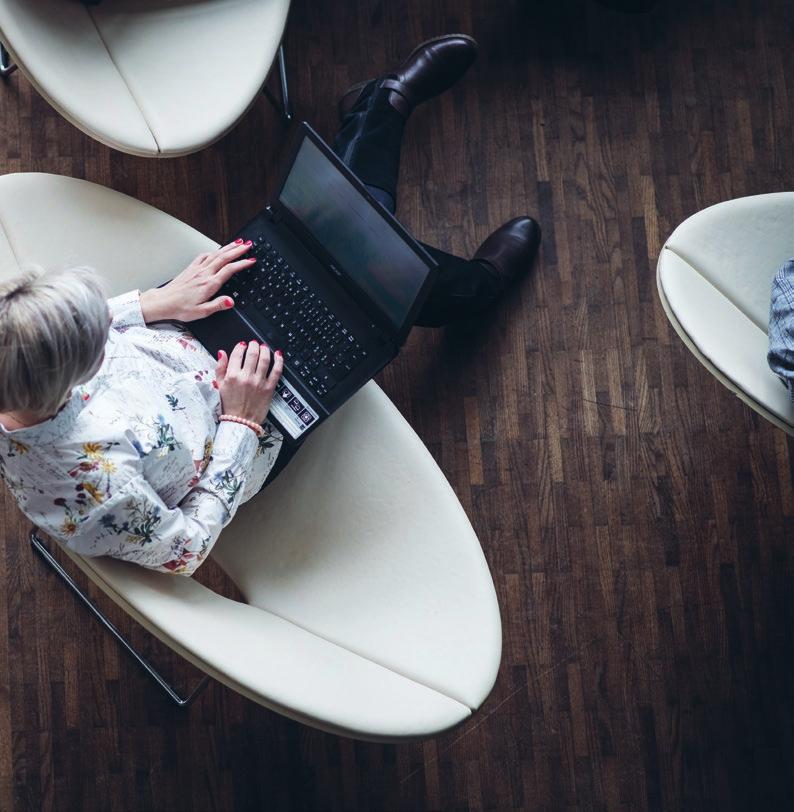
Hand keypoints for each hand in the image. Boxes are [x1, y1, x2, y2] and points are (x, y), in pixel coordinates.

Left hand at [139, 239, 256, 322]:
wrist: (163, 302)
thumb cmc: (180, 308)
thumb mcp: (202, 312)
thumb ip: (218, 305)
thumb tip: (231, 301)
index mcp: (209, 284)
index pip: (229, 270)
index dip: (242, 264)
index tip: (252, 260)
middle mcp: (203, 274)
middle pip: (224, 257)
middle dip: (238, 250)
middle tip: (249, 244)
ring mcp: (197, 269)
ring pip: (215, 254)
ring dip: (228, 247)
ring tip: (238, 242)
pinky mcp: (191, 268)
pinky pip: (204, 255)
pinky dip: (213, 251)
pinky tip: (217, 250)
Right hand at [215, 341, 283, 424]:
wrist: (241, 421)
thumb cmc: (230, 404)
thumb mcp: (220, 385)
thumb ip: (220, 368)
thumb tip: (221, 353)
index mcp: (232, 376)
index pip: (237, 355)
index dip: (240, 347)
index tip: (242, 345)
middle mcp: (246, 378)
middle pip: (252, 355)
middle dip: (253, 346)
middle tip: (254, 344)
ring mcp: (259, 383)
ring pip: (265, 360)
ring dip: (265, 350)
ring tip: (264, 347)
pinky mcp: (269, 388)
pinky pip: (276, 371)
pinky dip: (279, 361)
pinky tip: (278, 355)